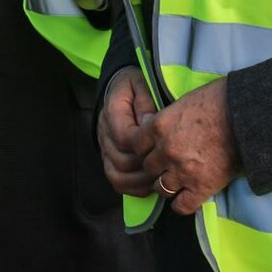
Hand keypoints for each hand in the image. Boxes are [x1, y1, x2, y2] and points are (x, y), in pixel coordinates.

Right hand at [97, 66, 157, 196]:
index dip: (144, 147)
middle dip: (145, 168)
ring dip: (139, 182)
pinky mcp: (109, 159)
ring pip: (117, 176)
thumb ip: (145, 102)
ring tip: (159, 180)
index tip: (161, 144)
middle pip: (121, 161)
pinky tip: (150, 186)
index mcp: (111, 112)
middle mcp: (104, 133)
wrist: (121, 88)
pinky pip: (117, 181)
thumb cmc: (135, 85)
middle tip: (167, 168)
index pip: (124, 138)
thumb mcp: (141, 83)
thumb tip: (149, 123)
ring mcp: (105, 148)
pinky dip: (133, 188)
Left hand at [133, 78, 239, 214]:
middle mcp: (166, 150)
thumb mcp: (181, 102)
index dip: (144, 149)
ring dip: (167, 185)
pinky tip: (187, 196)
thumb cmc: (215, 101)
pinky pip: (181, 206)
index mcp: (159, 127)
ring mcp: (183, 171)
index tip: (152, 149)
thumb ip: (163, 118)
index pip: (136, 146)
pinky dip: (182, 204)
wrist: (244, 115)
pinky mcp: (202, 187)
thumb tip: (149, 125)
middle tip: (167, 165)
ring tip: (177, 181)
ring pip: (161, 188)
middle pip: (148, 168)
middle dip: (156, 167)